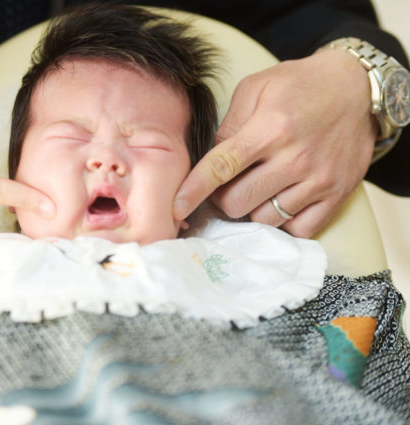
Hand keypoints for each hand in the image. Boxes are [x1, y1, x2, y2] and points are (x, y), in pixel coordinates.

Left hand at [174, 48, 377, 236]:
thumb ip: (228, 125)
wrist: (357, 88)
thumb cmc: (299, 85)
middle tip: (228, 185)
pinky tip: (280, 201)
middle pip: (238, 203)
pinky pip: (299, 229)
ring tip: (258, 188)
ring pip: (265, 219)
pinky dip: (284, 222)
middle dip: (223, 198)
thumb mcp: (256, 88)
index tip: (175, 208)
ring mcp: (318, 180)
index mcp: (269, 129)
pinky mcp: (337, 194)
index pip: (221, 168)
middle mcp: (294, 158)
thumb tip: (208, 160)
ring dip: (253, 209)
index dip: (193, 191)